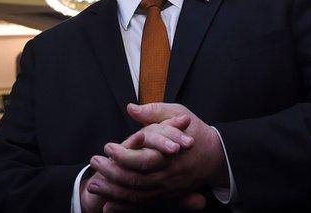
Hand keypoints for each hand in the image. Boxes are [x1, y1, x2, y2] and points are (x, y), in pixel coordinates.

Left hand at [87, 103, 226, 207]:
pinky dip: (124, 206)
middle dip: (111, 174)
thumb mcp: (177, 113)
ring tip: (92, 184)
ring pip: (136, 195)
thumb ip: (154, 111)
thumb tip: (131, 108)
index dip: (122, 155)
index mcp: (170, 156)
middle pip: (135, 181)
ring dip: (113, 191)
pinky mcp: (166, 195)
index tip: (107, 146)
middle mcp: (168, 176)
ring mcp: (167, 189)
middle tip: (94, 162)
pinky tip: (108, 205)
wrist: (217, 155)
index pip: (141, 160)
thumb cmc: (197, 131)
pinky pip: (142, 204)